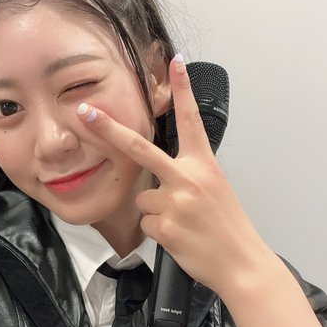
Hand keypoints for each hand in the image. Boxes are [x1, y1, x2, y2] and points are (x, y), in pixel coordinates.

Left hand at [77, 55, 275, 295]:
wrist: (241, 264)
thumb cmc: (228, 226)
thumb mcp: (216, 190)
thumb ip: (189, 174)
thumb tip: (160, 172)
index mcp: (204, 166)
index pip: (191, 121)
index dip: (183, 90)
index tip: (175, 63)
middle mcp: (188, 178)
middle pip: (140, 148)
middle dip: (108, 129)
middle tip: (84, 111)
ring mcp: (175, 203)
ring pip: (143, 199)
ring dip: (156, 211)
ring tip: (182, 223)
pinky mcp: (165, 227)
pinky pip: (146, 223)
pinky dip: (158, 231)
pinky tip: (178, 237)